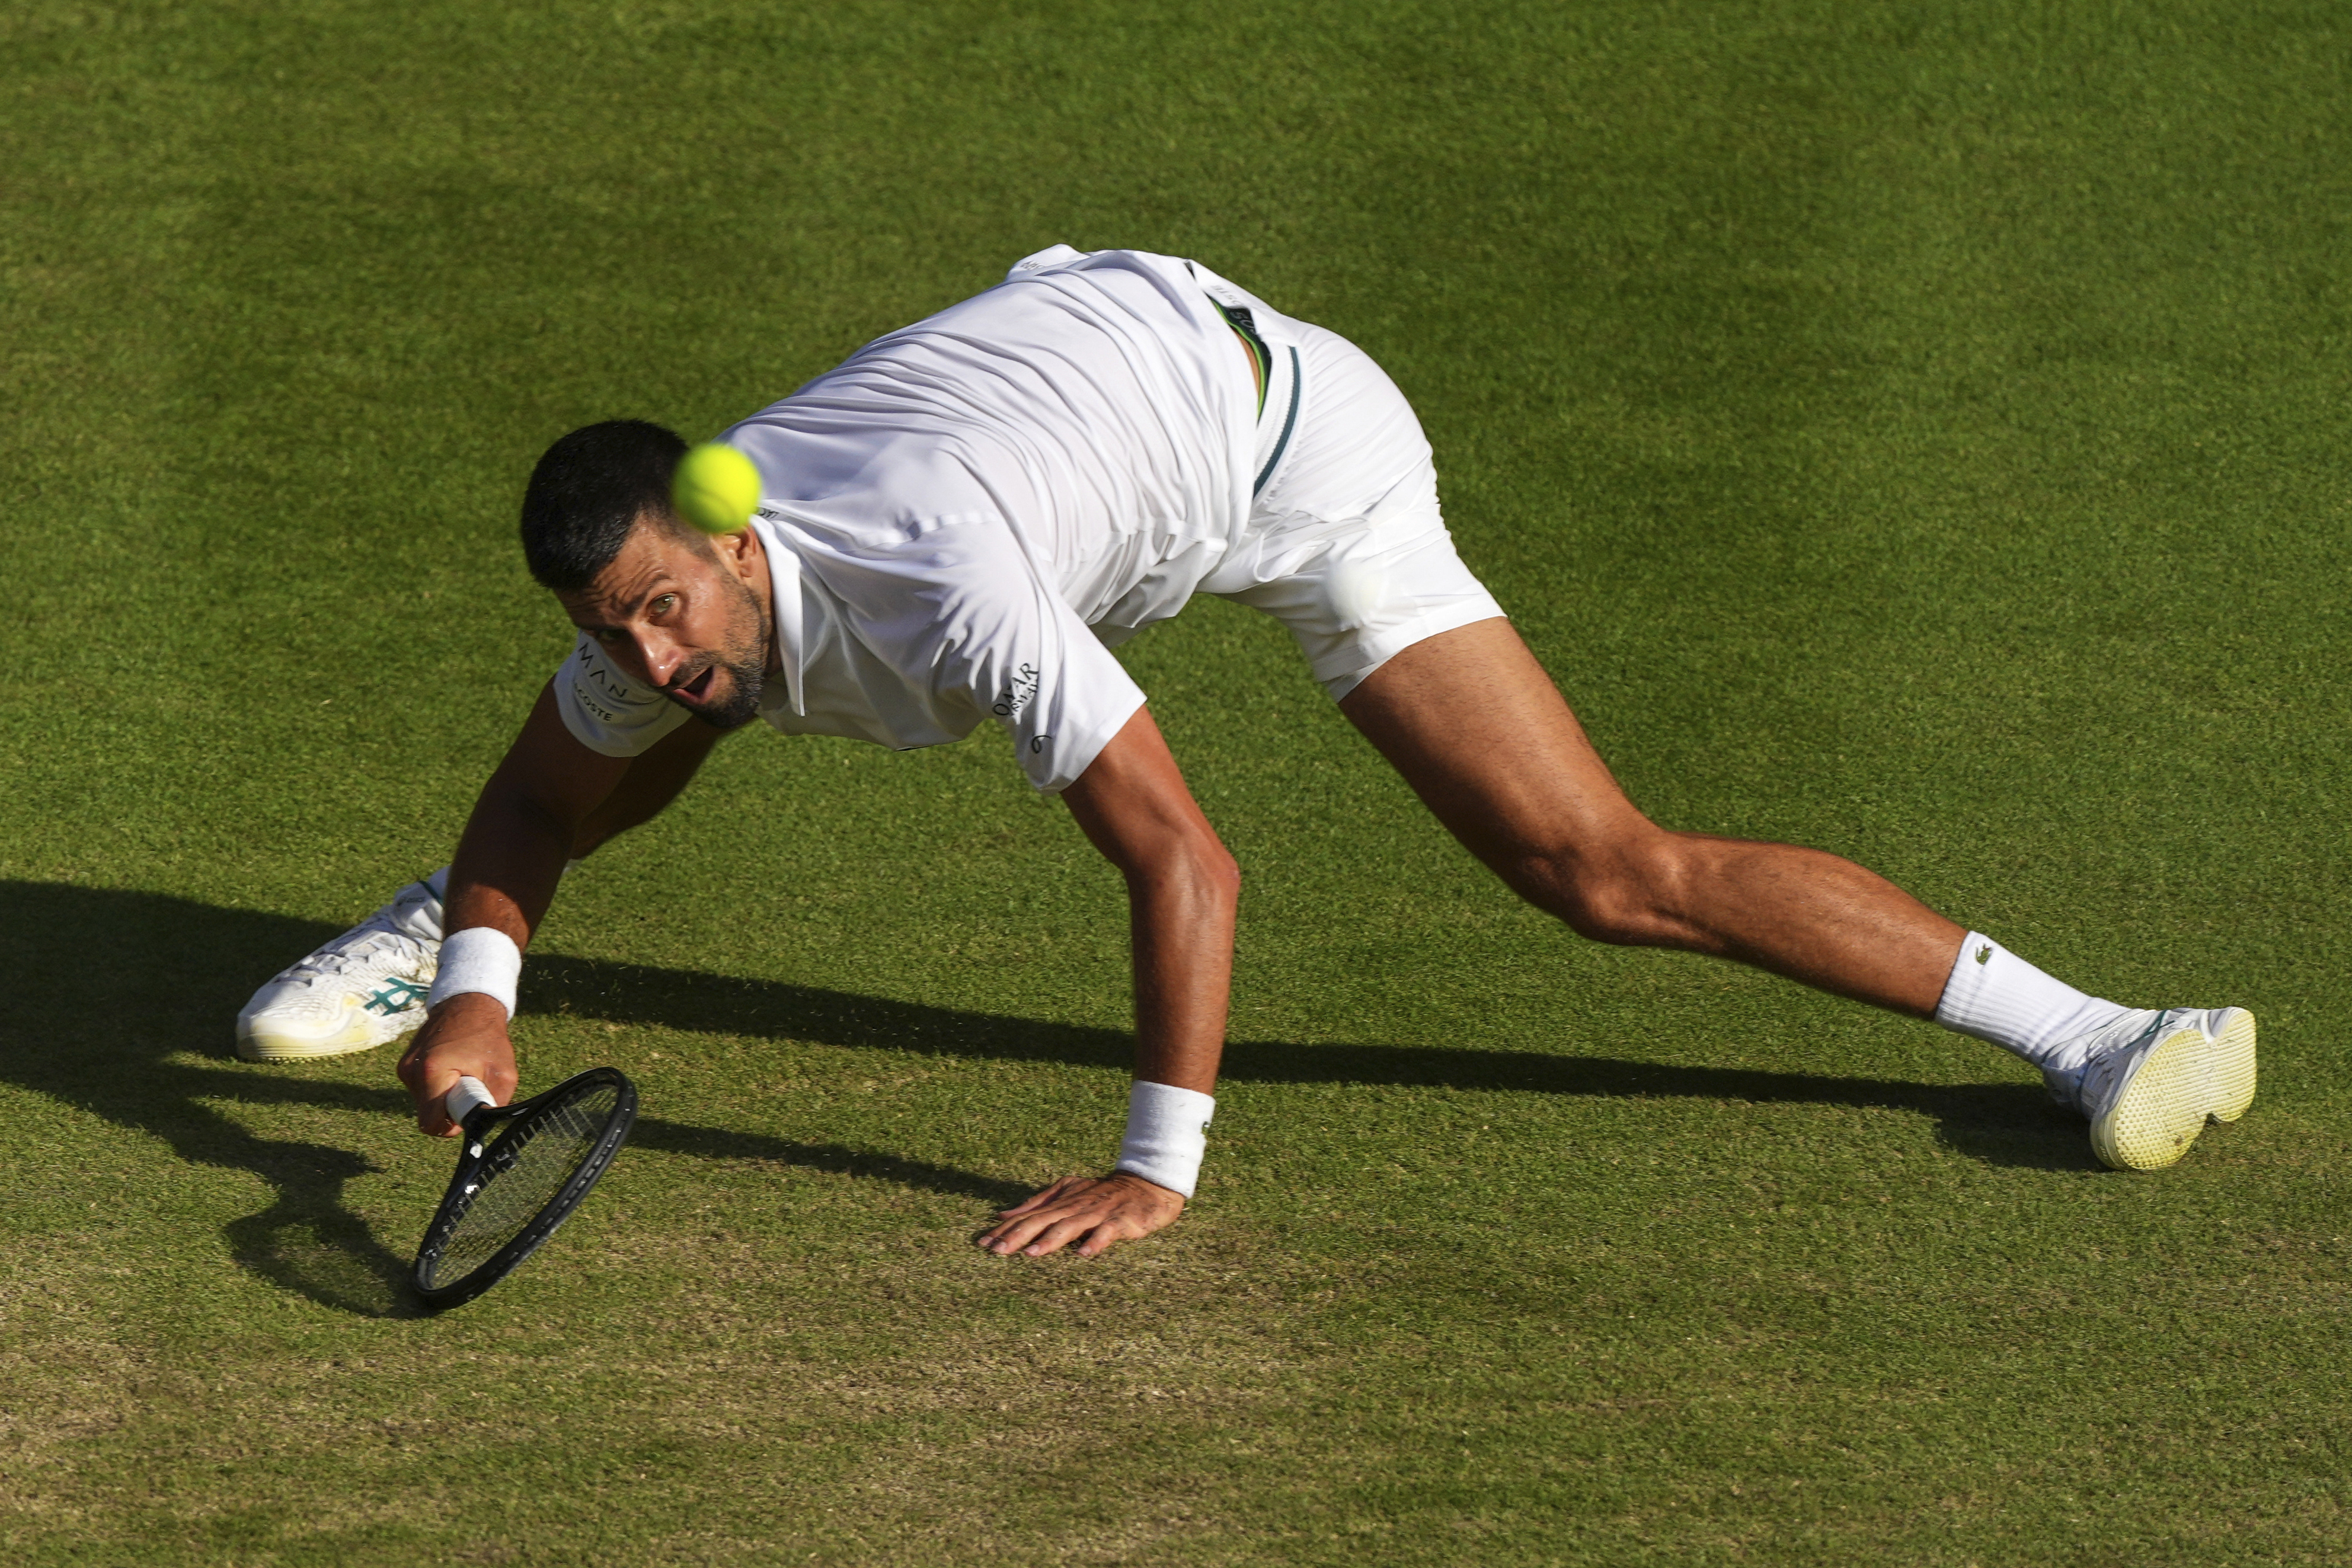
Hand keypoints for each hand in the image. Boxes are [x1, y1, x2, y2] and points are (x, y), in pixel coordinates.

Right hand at [395, 994, 518, 1136]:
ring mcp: (405, 1068)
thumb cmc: (488, 1037)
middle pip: (428, 1115)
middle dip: (449, 1110)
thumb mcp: (503, 1073)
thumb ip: (494, 1104)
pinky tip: (452, 1068)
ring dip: (444, 1096)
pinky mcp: (405, 1065)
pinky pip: (422, 1090)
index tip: (467, 1108)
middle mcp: (411, 1072)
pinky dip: (438, 1086)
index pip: (431, 1124)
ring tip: (462, 1072)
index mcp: (432, 1073)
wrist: (468, 1004)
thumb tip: (483, 1125)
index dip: (452, 1125)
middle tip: (469, 1087)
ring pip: (425, 1103)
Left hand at [975, 1172, 1185, 1258]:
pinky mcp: (1121, 1221)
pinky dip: (1095, 1242)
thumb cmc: (1102, 1194)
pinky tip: (1084, 1255)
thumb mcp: (1066, 1193)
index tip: (982, 1244)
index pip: (1028, 1217)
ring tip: (1032, 1254)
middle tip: (997, 1252)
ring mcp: (1098, 1213)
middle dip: (1019, 1236)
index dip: (1005, 1230)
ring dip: (1051, 1240)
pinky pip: (1107, 1232)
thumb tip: (1001, 1215)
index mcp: (1061, 1202)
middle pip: (1043, 1221)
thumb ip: (1035, 1204)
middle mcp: (1075, 1206)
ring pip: (1071, 1226)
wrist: (1146, 1185)